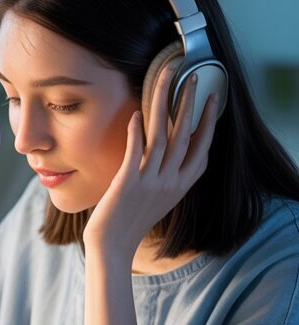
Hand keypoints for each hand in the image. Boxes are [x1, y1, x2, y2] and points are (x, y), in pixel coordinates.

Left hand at [83, 61, 220, 255]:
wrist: (112, 247)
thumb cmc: (129, 223)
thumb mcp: (157, 200)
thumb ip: (165, 178)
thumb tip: (163, 155)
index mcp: (180, 186)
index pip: (202, 150)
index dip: (208, 123)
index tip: (212, 99)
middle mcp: (170, 182)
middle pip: (185, 135)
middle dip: (190, 103)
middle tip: (192, 78)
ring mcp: (150, 181)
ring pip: (163, 137)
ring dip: (164, 106)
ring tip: (165, 82)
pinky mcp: (128, 182)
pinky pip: (136, 151)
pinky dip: (137, 131)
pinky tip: (137, 114)